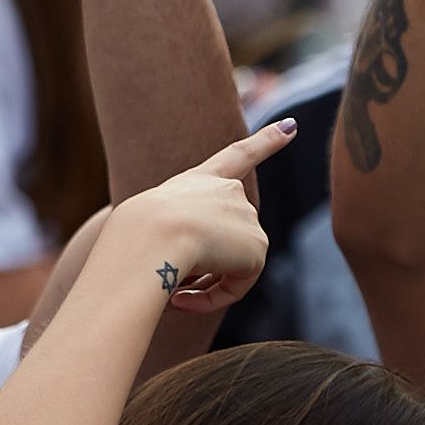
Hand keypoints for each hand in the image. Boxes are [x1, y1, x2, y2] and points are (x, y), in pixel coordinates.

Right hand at [118, 119, 287, 314]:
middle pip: (223, 242)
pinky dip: (212, 298)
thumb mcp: (148, 231)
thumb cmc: (132, 235)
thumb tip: (194, 271)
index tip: (291, 126)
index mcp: (198, 181)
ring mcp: (246, 216)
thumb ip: (178, 243)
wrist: (151, 236)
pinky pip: (236, 285)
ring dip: (199, 285)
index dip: (266, 140)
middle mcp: (228, 190)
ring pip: (228, 266)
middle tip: (168, 284)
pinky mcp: (258, 245)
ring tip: (171, 288)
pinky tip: (182, 297)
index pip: (237, 156)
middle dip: (200, 268)